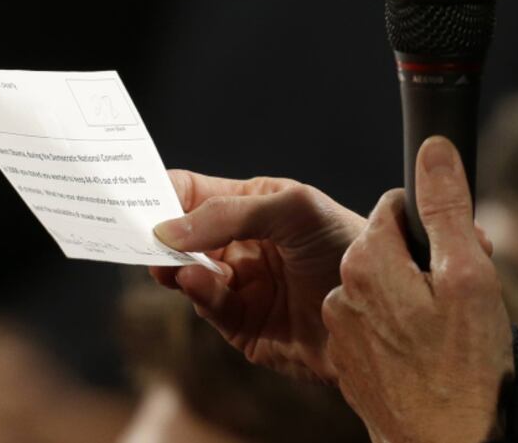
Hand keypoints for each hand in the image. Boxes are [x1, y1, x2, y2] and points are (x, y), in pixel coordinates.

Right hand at [150, 170, 364, 381]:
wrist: (388, 308)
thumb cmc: (347, 242)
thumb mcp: (293, 209)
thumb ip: (231, 213)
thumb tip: (167, 227)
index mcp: (248, 206)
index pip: (190, 193)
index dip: (159, 192)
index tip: (129, 196)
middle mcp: (238, 244)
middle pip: (178, 235)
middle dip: (154, 233)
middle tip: (131, 233)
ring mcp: (238, 284)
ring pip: (185, 273)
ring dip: (172, 265)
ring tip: (166, 260)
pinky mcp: (242, 325)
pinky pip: (208, 306)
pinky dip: (197, 292)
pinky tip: (196, 281)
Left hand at [322, 137, 513, 442]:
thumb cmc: (464, 367)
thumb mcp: (467, 276)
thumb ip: (445, 208)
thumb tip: (434, 149)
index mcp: (367, 260)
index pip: (394, 209)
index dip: (431, 221)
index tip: (456, 246)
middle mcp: (341, 290)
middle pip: (386, 248)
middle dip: (423, 258)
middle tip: (461, 291)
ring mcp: (340, 327)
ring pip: (380, 286)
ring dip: (410, 294)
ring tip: (446, 327)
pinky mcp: (346, 358)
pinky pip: (372, 322)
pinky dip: (397, 327)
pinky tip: (425, 351)